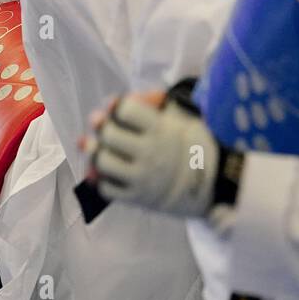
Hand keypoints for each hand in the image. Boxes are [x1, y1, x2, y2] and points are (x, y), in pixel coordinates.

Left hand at [81, 90, 220, 217]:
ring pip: (103, 162)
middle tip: (103, 127)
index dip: (117, 106)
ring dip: (95, 153)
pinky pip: (106, 188)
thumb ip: (148, 101)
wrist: (203, 183)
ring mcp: (143, 177)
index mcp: (161, 129)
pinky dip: (101, 178)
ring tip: (98, 149)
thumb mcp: (174, 118)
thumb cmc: (180, 143)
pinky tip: (108, 171)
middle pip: (110, 135)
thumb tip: (112, 101)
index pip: (127, 110)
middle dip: (102, 128)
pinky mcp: (137, 197)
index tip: (117, 108)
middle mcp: (151, 153)